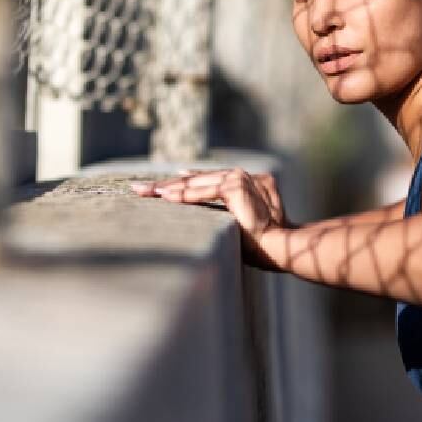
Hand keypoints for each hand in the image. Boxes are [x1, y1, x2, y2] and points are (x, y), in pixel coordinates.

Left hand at [130, 169, 288, 268]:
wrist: (282, 246)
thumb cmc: (263, 243)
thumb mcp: (239, 223)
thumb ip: (223, 211)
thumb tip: (201, 212)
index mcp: (244, 181)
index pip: (205, 180)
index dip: (180, 183)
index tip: (160, 186)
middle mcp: (242, 175)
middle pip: (196, 179)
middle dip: (166, 184)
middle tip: (139, 188)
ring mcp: (240, 178)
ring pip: (196, 182)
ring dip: (169, 188)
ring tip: (145, 192)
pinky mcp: (237, 187)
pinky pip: (204, 191)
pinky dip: (183, 194)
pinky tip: (163, 196)